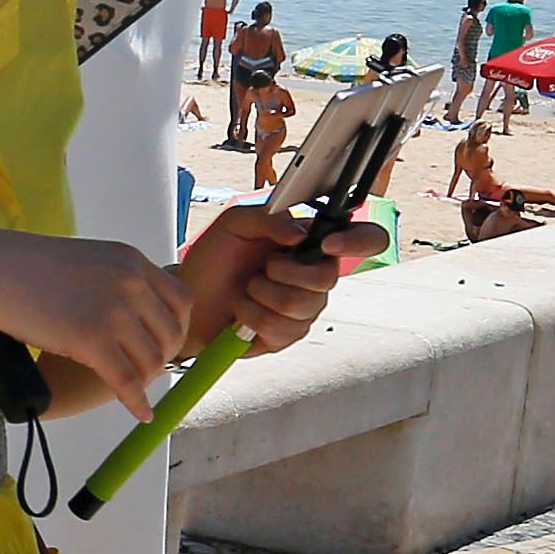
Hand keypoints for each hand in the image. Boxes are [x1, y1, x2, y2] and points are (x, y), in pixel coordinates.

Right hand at [0, 234, 198, 417]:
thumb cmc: (24, 267)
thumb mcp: (87, 263)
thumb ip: (114, 282)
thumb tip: (131, 318)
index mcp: (131, 262)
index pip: (181, 301)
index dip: (176, 329)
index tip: (163, 345)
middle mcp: (132, 284)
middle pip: (170, 333)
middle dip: (162, 357)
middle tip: (145, 370)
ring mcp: (114, 312)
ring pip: (151, 360)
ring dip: (145, 380)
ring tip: (132, 388)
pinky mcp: (92, 341)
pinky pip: (126, 380)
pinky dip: (136, 402)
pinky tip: (140, 413)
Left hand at [176, 203, 382, 356]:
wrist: (189, 298)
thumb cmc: (214, 259)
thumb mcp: (234, 224)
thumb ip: (267, 218)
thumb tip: (299, 232)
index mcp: (311, 243)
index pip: (364, 239)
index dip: (359, 241)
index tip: (328, 244)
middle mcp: (315, 276)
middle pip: (327, 278)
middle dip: (284, 271)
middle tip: (262, 267)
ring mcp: (305, 308)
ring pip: (302, 305)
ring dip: (262, 294)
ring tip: (246, 289)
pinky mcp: (288, 335)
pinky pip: (282, 329)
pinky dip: (252, 317)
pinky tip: (242, 311)